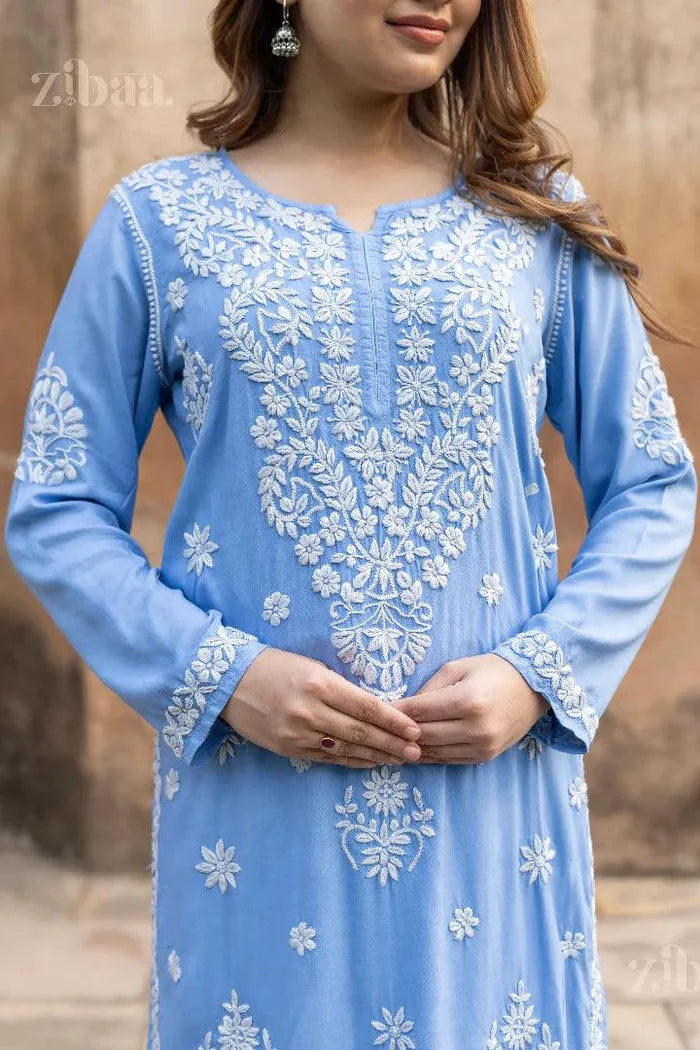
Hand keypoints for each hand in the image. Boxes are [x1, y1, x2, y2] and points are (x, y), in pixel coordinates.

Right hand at [220, 646, 422, 767]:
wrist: (230, 683)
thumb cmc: (276, 667)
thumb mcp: (311, 668)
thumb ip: (340, 689)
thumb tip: (375, 708)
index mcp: (319, 684)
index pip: (366, 706)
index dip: (393, 720)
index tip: (415, 729)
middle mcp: (310, 711)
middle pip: (361, 731)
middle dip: (392, 743)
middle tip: (417, 751)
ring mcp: (298, 733)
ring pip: (347, 748)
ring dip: (376, 756)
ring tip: (400, 760)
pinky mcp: (289, 749)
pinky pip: (328, 757)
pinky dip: (352, 761)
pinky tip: (370, 763)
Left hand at [391, 653, 549, 763]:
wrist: (532, 688)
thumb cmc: (491, 671)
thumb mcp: (457, 667)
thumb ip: (428, 689)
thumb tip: (402, 708)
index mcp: (467, 700)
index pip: (419, 711)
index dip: (394, 712)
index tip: (375, 712)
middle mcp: (476, 728)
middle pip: (423, 735)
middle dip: (399, 732)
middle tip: (379, 729)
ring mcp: (482, 746)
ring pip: (434, 752)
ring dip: (411, 748)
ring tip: (391, 742)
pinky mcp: (485, 757)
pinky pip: (449, 759)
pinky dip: (429, 755)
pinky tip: (414, 750)